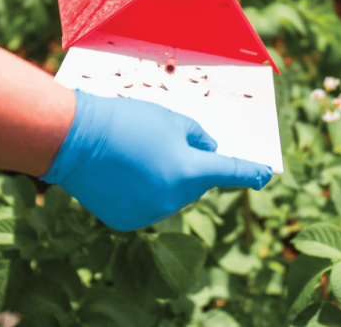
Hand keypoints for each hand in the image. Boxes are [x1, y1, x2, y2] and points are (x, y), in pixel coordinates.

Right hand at [41, 90, 272, 230]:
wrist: (76, 140)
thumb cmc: (125, 121)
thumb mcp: (170, 119)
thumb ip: (197, 137)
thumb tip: (208, 151)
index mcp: (190, 172)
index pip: (230, 172)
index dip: (250, 172)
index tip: (264, 173)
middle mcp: (174, 200)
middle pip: (197, 183)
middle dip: (190, 166)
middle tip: (166, 143)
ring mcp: (150, 214)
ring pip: (172, 196)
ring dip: (166, 179)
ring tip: (137, 155)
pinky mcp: (127, 220)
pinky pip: (148, 205)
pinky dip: (144, 191)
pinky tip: (124, 172)